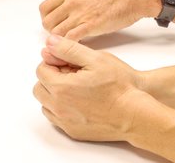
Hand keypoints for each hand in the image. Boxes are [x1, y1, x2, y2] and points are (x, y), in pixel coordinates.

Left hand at [33, 34, 148, 141]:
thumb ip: (68, 49)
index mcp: (61, 87)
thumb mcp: (95, 59)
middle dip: (51, 78)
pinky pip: (56, 119)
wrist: (134, 114)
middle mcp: (59, 107)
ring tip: (76, 88)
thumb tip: (50, 43)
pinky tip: (79, 102)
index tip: (69, 62)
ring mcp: (65, 122)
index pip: (41, 70)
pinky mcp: (73, 132)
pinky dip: (61, 109)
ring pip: (46, 105)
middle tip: (72, 74)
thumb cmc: (119, 86)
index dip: (54, 62)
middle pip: (39, 88)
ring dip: (54, 94)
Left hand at [39, 0, 161, 40]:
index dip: (47, 19)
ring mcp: (80, 13)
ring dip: (60, 42)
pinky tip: (77, 47)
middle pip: (47, 22)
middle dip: (52, 32)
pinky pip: (70, 38)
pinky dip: (70, 45)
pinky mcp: (90, 25)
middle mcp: (71, 2)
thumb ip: (74, 1)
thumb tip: (66, 11)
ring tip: (70, 44)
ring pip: (56, 32)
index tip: (54, 25)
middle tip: (63, 37)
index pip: (44, 8)